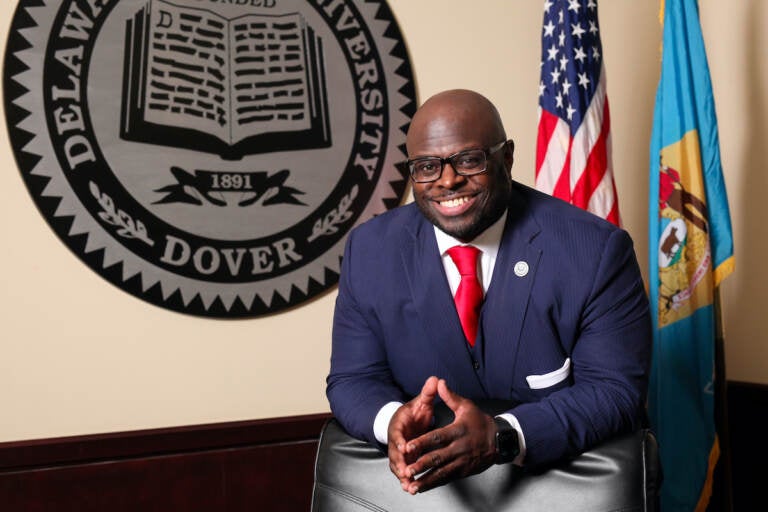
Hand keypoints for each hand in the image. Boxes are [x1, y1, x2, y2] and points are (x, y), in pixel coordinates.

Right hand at [387, 376, 438, 489]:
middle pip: (394, 454)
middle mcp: (395, 440)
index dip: (399, 440)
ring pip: (397, 466)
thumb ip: (427, 393)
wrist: (406, 422)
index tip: (404, 447)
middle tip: (406, 473)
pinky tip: (412, 489)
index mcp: (398, 425)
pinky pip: (403, 472)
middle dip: (400, 464)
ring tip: (410, 487)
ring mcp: (398, 452)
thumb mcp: (420, 402)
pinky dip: (406, 481)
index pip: (396, 433)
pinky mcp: (403, 461)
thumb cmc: (413, 413)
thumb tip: (435, 379)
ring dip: (403, 476)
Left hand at [401, 379, 496, 493]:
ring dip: (426, 479)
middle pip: (438, 457)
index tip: (408, 447)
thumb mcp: (467, 406)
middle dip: (422, 464)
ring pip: (441, 472)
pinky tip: (423, 487)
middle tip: (408, 469)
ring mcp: (462, 461)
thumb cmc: (481, 422)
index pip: (437, 437)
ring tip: (412, 485)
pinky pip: (447, 478)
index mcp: (458, 431)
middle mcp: (459, 448)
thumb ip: (450, 397)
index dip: (422, 442)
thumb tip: (438, 382)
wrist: (500, 440)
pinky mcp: (463, 471)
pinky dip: (434, 483)